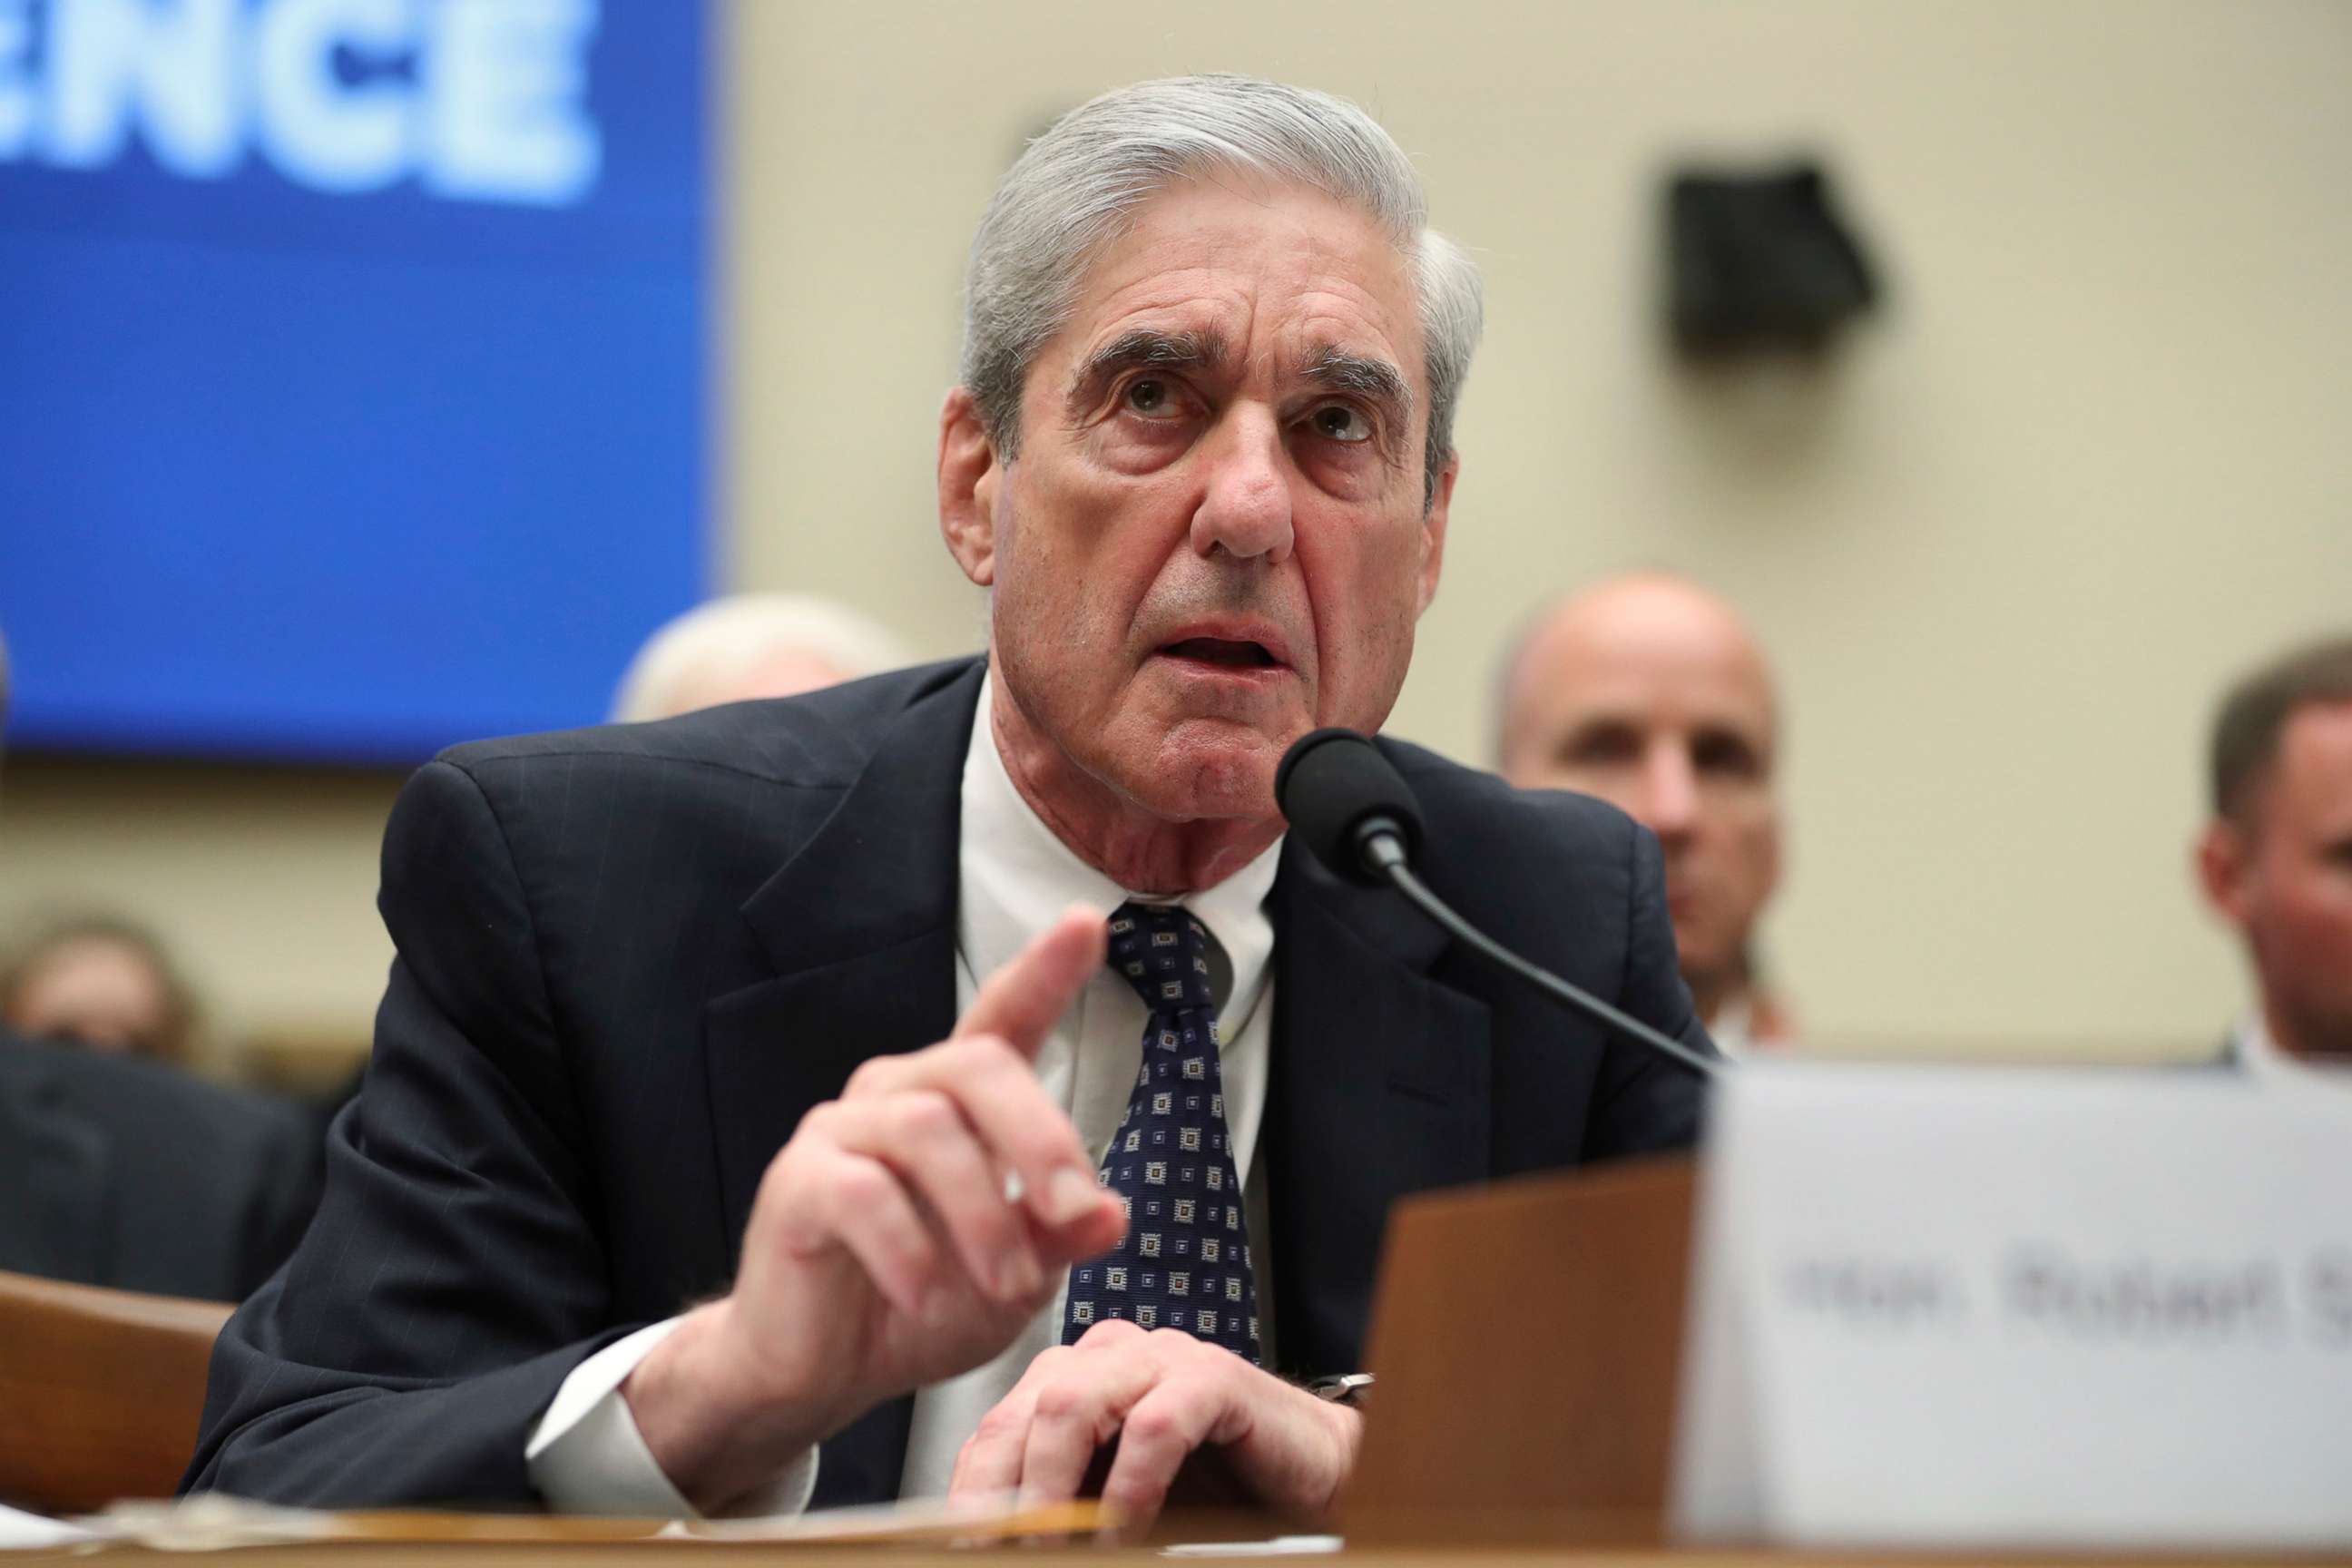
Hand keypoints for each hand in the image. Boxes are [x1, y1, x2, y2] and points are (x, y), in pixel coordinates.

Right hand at [624, 906, 1127, 1512]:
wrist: (825, 1373)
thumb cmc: (925, 1305)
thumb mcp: (1016, 1277)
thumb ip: (1060, 1237)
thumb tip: (1111, 1214)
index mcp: (959, 1100)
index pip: (1003, 1015)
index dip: (1045, 969)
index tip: (1088, 924)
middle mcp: (898, 1092)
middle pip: (977, 1064)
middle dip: (1040, 1138)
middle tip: (1074, 1216)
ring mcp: (842, 1131)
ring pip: (926, 1130)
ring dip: (982, 1215)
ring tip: (1007, 1286)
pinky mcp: (796, 1183)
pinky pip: (860, 1192)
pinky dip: (908, 1250)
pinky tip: (926, 1297)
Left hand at [948, 1320, 1362, 1537]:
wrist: (1311, 1477)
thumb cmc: (1215, 1492)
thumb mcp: (1116, 1507)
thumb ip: (1063, 1514)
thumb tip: (998, 1549)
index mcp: (1076, 1377)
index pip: (997, 1427)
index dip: (971, 1493)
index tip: (958, 1548)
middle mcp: (1110, 1355)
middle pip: (1023, 1411)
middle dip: (1001, 1494)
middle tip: (1000, 1553)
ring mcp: (1163, 1358)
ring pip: (1072, 1405)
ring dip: (1052, 1490)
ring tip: (1053, 1547)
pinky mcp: (1214, 1377)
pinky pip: (1153, 1426)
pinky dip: (1130, 1489)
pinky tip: (1127, 1532)